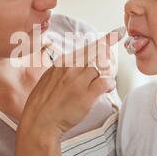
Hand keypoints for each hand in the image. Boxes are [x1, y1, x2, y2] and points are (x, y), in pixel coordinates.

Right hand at [19, 26, 125, 140]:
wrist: (39, 123)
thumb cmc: (42, 104)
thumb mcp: (49, 78)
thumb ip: (63, 69)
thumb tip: (76, 65)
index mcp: (62, 62)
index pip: (88, 47)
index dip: (106, 40)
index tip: (117, 32)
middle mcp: (70, 68)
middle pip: (98, 55)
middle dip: (108, 58)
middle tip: (111, 65)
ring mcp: (78, 81)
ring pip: (103, 68)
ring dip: (107, 74)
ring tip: (102, 84)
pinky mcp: (86, 95)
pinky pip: (106, 82)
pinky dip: (110, 85)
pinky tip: (106, 89)